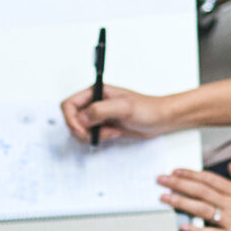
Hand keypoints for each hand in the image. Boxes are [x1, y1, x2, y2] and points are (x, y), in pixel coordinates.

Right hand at [59, 81, 185, 145]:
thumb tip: (81, 118)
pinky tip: (112, 134)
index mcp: (95, 92)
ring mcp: (98, 115)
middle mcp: (94, 102)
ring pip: (79, 129)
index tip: (81, 129)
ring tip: (109, 133)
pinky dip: (98, 139)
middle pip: (72, 118)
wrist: (161, 119)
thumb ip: (101, 110)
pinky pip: (90, 135)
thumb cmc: (148, 108)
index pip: (69, 104)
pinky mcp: (104, 126)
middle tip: (98, 133)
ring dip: (91, 135)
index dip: (71, 118)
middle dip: (82, 130)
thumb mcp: (125, 107)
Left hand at [159, 161, 230, 230]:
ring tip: (165, 198)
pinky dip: (196, 230)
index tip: (175, 171)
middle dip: (178, 184)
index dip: (190, 174)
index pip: (209, 179)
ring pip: (201, 209)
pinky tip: (182, 226)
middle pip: (200, 191)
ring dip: (181, 202)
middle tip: (161, 180)